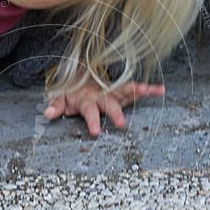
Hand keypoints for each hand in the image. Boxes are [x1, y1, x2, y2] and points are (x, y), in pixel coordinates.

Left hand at [44, 78, 164, 136]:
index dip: (92, 120)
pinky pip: (134, 91)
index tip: (96, 132)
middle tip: (121, 125)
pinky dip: (148, 90)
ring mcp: (111, 92)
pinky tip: (161, 90)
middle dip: (115, 113)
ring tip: (152, 91)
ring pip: (125, 91)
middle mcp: (100, 94)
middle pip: (109, 103)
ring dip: (138, 91)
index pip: (89, 110)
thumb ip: (55, 106)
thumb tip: (47, 113)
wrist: (76, 77)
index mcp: (85, 99)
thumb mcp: (59, 99)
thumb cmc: (69, 93)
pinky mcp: (119, 93)